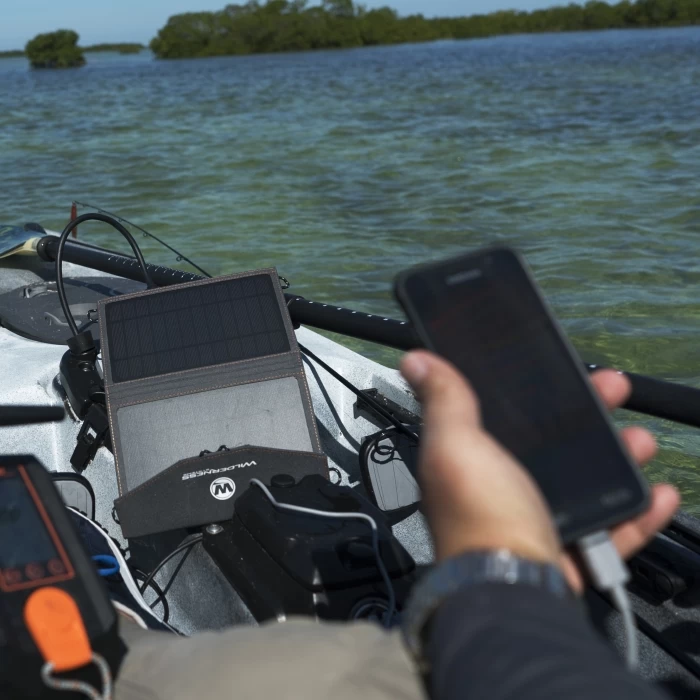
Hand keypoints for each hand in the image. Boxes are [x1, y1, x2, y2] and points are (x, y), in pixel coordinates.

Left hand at [400, 350, 679, 592]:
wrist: (511, 589)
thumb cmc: (478, 514)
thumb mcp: (455, 447)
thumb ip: (444, 402)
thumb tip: (415, 360)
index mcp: (473, 459)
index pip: (505, 414)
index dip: (532, 390)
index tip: (561, 369)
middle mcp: (503, 486)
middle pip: (552, 443)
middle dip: (587, 414)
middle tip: (614, 389)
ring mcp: (538, 517)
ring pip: (586, 480)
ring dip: (618, 457)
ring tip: (640, 441)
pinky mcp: (570, 548)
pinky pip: (611, 526)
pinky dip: (637, 511)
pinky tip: (659, 494)